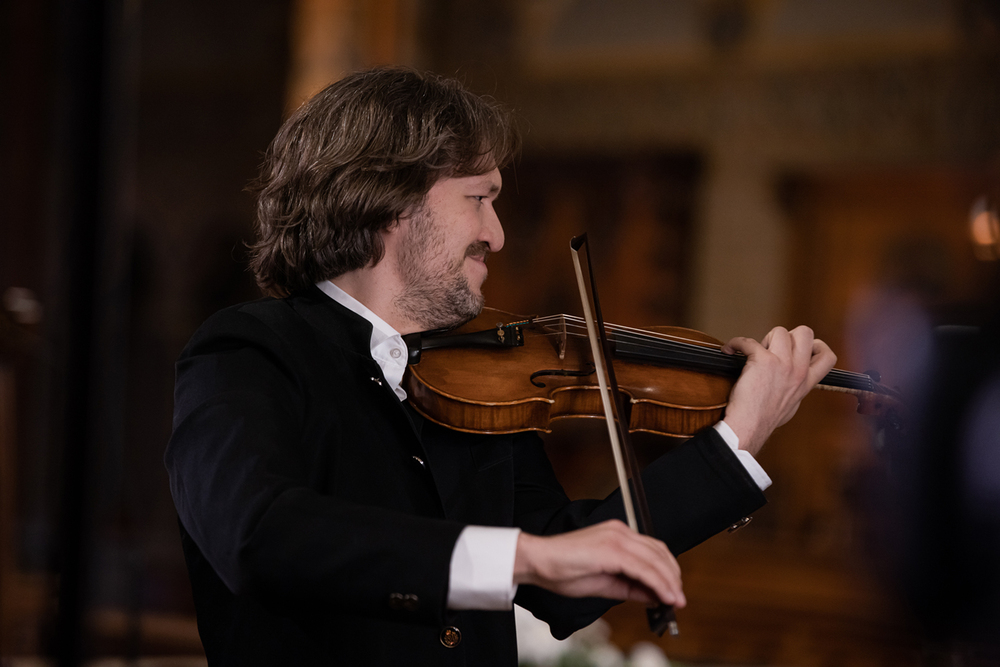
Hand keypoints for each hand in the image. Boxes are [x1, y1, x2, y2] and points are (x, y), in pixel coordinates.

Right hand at [513, 520, 684, 607]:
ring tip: (675, 601)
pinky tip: (664, 597)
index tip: (674, 592)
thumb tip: (653, 596)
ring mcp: (616, 538)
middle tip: (678, 599)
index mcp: (617, 535)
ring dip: (669, 583)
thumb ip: (630, 587)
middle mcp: (620, 531)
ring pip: (655, 560)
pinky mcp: (612, 549)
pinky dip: (658, 584)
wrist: (538, 562)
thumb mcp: (605, 583)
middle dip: (673, 578)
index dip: (667, 572)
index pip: (653, 550)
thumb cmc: (563, 571)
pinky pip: (643, 568)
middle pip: (659, 553)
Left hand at [721, 326, 836, 455]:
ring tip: (754, 351)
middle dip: (789, 335)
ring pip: (780, 331)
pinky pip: (748, 341)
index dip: (816, 345)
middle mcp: (798, 370)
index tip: (799, 347)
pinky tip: (730, 350)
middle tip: (774, 348)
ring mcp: (782, 364)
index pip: (828, 357)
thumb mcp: (792, 405)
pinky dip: (736, 343)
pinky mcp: (762, 361)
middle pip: (806, 333)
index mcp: (806, 382)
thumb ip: (797, 389)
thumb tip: (793, 382)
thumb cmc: (765, 420)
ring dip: (765, 338)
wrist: (750, 426)